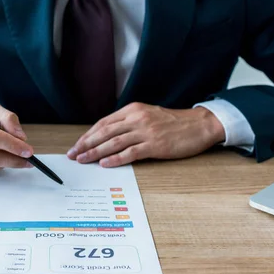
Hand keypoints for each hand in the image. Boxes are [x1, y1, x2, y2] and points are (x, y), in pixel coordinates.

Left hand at [67, 102, 225, 167]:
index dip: (88, 135)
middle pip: (104, 132)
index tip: (77, 145)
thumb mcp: (148, 115)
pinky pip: (130, 152)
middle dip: (86, 144)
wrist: (199, 125)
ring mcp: (146, 131)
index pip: (104, 123)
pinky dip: (115, 158)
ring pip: (114, 142)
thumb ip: (129, 123)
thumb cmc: (173, 122)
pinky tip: (105, 164)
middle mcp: (137, 118)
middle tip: (73, 155)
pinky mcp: (155, 145)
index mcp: (133, 110)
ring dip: (95, 152)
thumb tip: (108, 136)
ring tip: (83, 160)